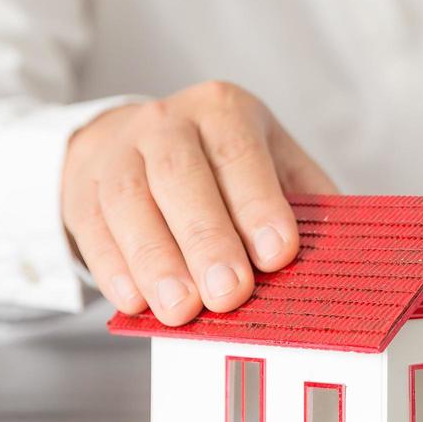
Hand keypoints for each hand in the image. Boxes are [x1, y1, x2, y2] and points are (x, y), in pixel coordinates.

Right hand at [61, 81, 335, 325]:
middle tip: (229, 293)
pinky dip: (114, 268)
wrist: (126, 139)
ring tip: (181, 309)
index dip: (259, 206)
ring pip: (131, 204)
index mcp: (225, 111)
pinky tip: (134, 301)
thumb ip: (303, 198)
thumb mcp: (267, 159)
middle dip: (207, 239)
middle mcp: (168, 123)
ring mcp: (118, 153)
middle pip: (182, 178)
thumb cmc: (215, 162)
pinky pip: (93, 228)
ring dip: (157, 261)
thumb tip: (342, 253)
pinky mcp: (80, 189)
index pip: (242, 156)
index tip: (279, 255)